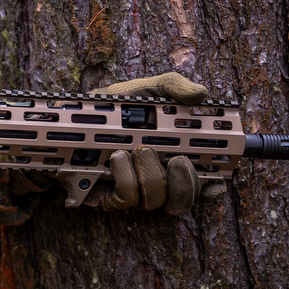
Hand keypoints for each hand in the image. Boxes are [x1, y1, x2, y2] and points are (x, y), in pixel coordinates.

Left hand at [87, 71, 224, 214]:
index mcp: (175, 157)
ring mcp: (134, 190)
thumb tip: (200, 93)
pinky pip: (126, 199)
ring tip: (137, 150)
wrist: (72, 118)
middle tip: (176, 158)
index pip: (204, 183)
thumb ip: (172, 87)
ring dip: (151, 175)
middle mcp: (157, 179)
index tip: (217, 177)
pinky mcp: (107, 197)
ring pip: (156, 201)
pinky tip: (116, 158)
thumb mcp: (144, 89)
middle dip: (184, 182)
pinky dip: (125, 177)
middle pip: (184, 200)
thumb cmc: (116, 105)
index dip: (213, 186)